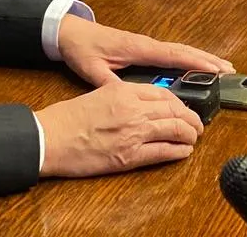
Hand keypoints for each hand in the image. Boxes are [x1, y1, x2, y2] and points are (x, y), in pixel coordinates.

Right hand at [34, 81, 203, 177]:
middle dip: (191, 118)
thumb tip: (142, 104)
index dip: (180, 102)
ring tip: (194, 137)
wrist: (49, 137)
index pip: (164, 94)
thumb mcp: (98, 93)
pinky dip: (178, 151)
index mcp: (124, 90)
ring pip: (174, 130)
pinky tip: (184, 151)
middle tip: (197, 124)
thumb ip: (122, 96)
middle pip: (174, 111)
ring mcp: (133, 133)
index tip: (184, 107)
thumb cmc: (67, 118)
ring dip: (189, 134)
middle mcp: (133, 109)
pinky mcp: (129, 156)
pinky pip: (163, 152)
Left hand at [57, 14, 233, 88]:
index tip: (217, 69)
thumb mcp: (92, 71)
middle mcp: (147, 45)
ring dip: (202, 58)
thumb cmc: (82, 50)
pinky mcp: (144, 48)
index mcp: (139, 49)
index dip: (196, 62)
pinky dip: (189, 58)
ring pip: (180, 51)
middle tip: (231, 71)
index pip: (174, 55)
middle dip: (208, 60)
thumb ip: (110, 84)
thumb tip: (127, 98)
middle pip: (184, 51)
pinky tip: (197, 66)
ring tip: (222, 68)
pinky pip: (172, 53)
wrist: (71, 33)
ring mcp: (147, 45)